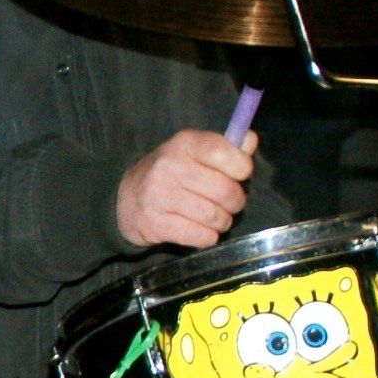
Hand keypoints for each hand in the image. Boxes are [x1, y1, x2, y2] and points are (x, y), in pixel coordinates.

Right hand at [116, 128, 256, 249]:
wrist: (128, 198)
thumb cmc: (172, 173)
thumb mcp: (195, 152)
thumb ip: (226, 147)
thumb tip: (250, 140)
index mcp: (183, 143)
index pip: (225, 153)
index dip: (242, 168)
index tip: (239, 175)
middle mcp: (169, 166)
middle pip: (225, 190)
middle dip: (235, 201)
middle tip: (229, 203)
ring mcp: (159, 196)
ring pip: (214, 216)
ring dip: (222, 221)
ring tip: (216, 218)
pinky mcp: (155, 224)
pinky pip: (200, 236)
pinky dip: (208, 237)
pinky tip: (202, 231)